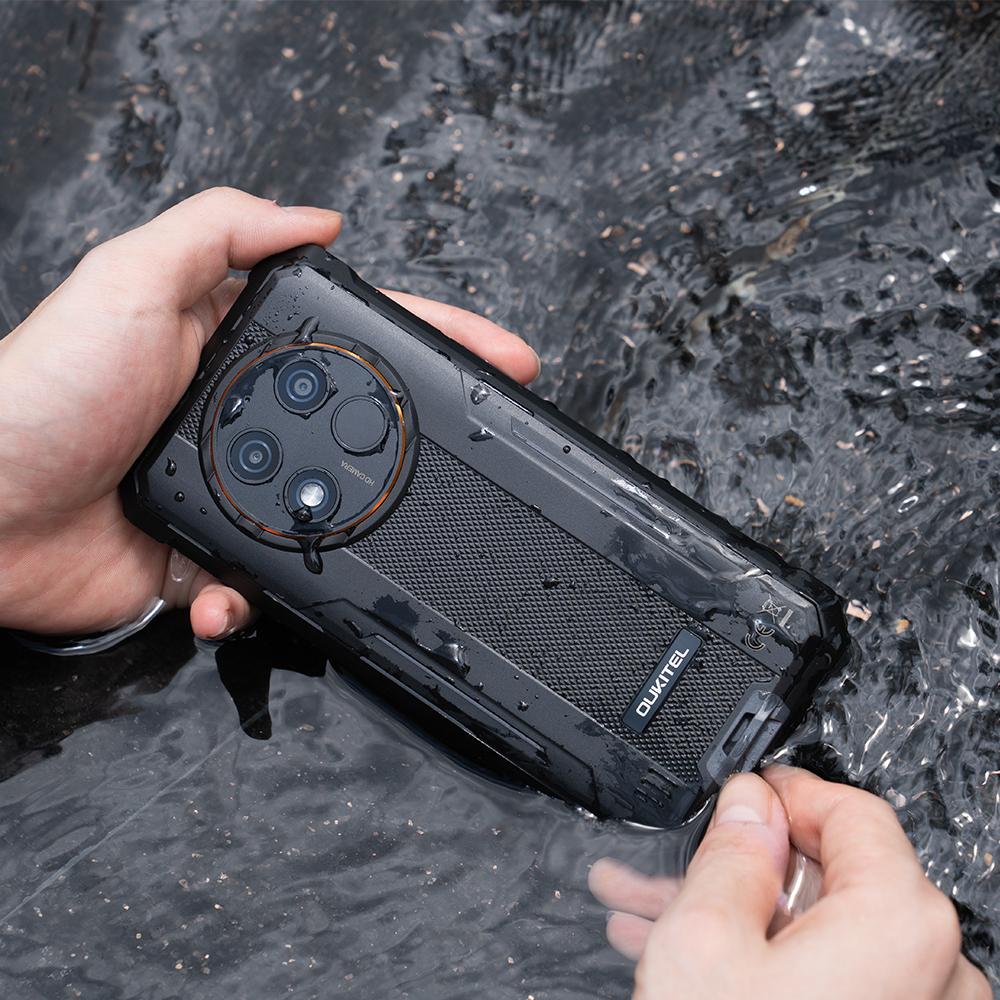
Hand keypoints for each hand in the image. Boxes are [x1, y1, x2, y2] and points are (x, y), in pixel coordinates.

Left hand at [0, 187, 539, 638]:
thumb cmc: (41, 394)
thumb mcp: (129, 281)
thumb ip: (220, 229)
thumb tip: (316, 217)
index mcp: (236, 345)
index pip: (357, 333)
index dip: (433, 336)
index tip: (495, 351)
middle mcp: (243, 417)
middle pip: (362, 425)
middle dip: (428, 439)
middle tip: (486, 450)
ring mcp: (233, 491)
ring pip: (328, 514)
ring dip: (350, 535)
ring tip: (369, 539)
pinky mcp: (208, 557)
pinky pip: (263, 583)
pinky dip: (254, 600)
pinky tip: (230, 595)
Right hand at [590, 766, 988, 999]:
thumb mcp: (705, 936)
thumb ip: (733, 850)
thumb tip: (751, 804)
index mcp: (900, 924)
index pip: (854, 813)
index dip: (785, 793)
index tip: (741, 796)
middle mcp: (932, 975)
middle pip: (830, 880)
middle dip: (735, 868)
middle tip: (671, 863)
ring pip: (817, 938)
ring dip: (733, 919)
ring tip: (651, 916)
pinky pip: (828, 986)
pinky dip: (763, 967)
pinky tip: (691, 967)